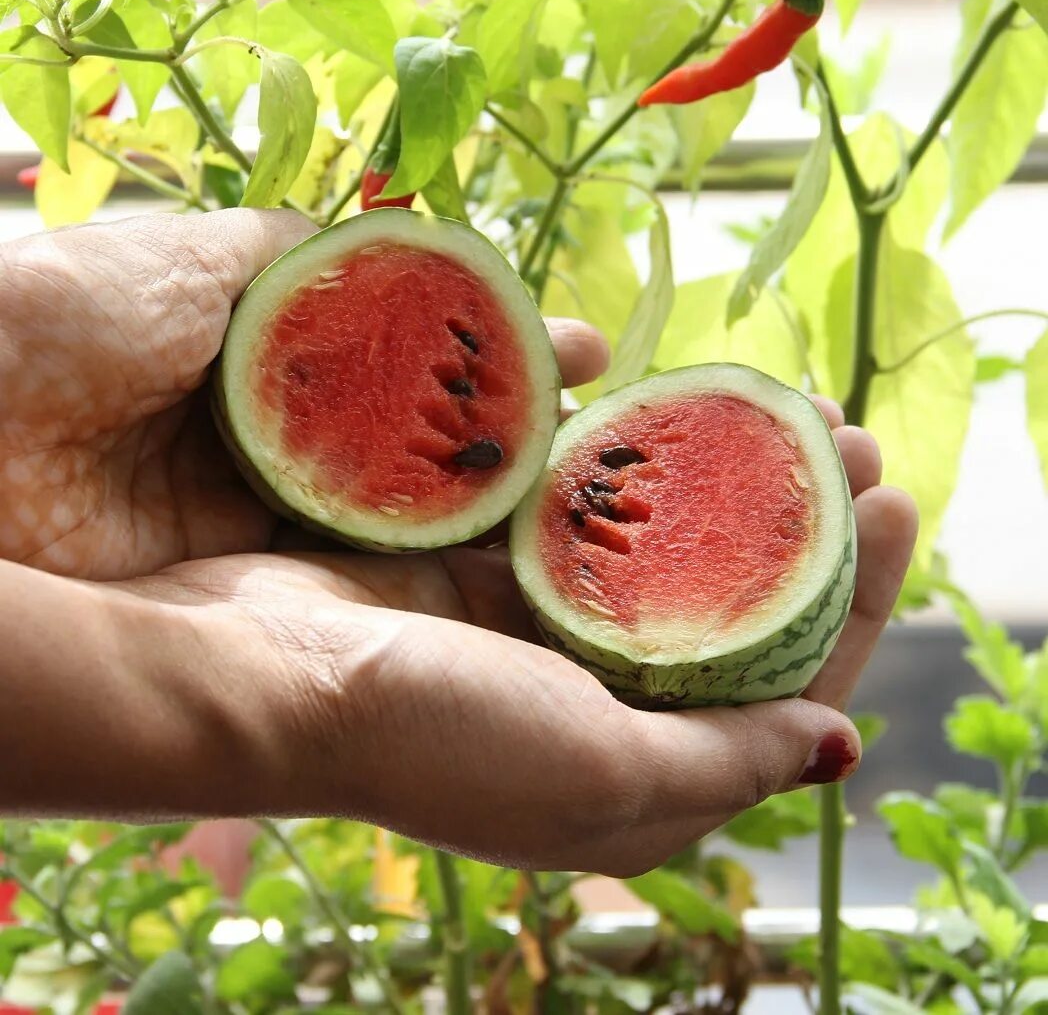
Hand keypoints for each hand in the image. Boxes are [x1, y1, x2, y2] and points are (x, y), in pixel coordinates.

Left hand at [0, 210, 602, 579]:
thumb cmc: (75, 316)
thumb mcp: (200, 257)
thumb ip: (302, 256)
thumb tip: (398, 244)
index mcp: (267, 364)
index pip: (410, 362)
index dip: (495, 354)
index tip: (582, 350)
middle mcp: (275, 446)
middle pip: (418, 446)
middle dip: (516, 438)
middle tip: (614, 437)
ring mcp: (261, 524)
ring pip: (400, 520)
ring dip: (491, 512)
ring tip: (595, 502)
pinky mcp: (241, 596)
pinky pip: (355, 582)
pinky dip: (434, 578)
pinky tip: (515, 571)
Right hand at [98, 410, 914, 873]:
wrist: (253, 680)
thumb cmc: (433, 739)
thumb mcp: (603, 776)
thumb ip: (725, 761)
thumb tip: (840, 744)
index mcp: (636, 767)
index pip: (781, 688)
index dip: (850, 601)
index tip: (897, 505)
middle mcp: (592, 700)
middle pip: (726, 607)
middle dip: (796, 526)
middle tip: (847, 438)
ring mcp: (531, 628)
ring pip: (653, 547)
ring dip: (716, 481)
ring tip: (771, 404)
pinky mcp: (476, 567)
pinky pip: (570, 511)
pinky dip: (618, 468)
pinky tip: (657, 412)